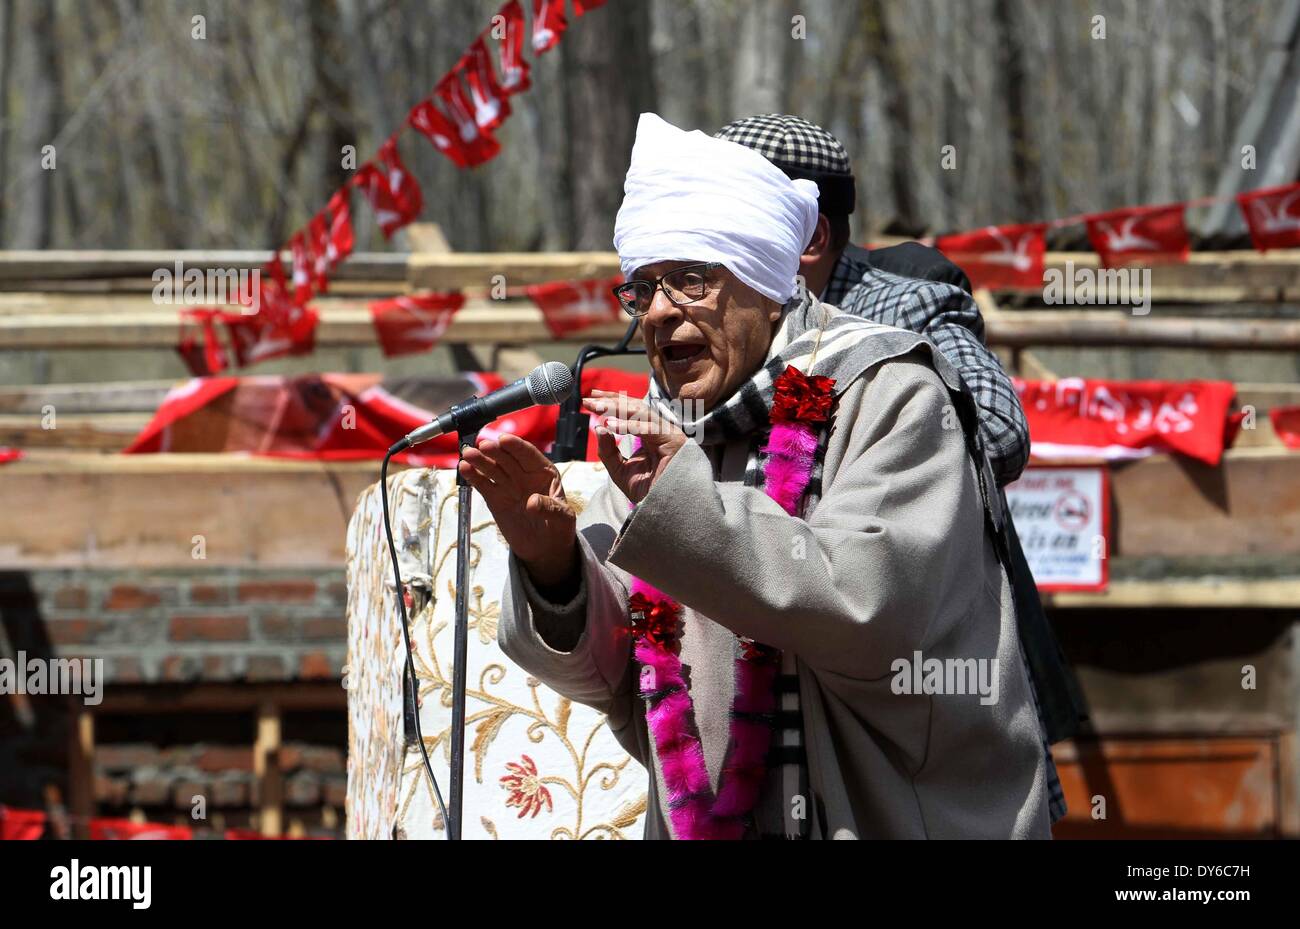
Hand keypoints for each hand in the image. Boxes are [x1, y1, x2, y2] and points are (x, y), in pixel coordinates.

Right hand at [458, 434, 576, 586]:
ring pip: (492, 468)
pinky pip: (483, 484)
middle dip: (495, 451)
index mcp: (543, 472)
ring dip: (480, 460)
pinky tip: (464, 468)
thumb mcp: (563, 518)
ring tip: (468, 454)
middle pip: (507, 458)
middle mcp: (523, 474)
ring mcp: (508, 485)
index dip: (516, 446)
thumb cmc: (559, 527)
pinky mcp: (494, 497)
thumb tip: (532, 502)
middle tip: (483, 446)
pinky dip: (473, 476)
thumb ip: (550, 508)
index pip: (529, 454)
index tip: (504, 440)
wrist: (545, 548)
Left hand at [583, 389, 687, 503]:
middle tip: (590, 401)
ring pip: (643, 413)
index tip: (590, 398)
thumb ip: (608, 451)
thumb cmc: (647, 492)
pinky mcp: (675, 441)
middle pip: (635, 407)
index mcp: (650, 433)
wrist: (664, 510)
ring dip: (618, 409)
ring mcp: (669, 434)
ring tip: (597, 409)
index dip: (611, 401)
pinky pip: (650, 429)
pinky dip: (630, 426)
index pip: (630, 410)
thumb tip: (598, 428)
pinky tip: (611, 426)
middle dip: (611, 402)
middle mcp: (660, 430)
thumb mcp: (620, 471)